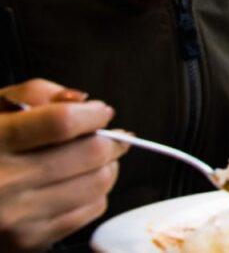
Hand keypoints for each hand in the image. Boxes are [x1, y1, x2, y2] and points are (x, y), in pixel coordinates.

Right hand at [0, 79, 127, 250]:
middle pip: (89, 155)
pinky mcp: (28, 241)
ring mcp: (17, 217)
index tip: (101, 111)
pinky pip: (90, 211)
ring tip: (98, 158)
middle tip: (113, 135)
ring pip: (97, 184)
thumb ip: (35, 93)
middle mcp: (4, 182)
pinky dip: (96, 194)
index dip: (93, 114)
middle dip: (112, 140)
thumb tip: (82, 101)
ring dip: (108, 167)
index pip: (61, 123)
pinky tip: (79, 184)